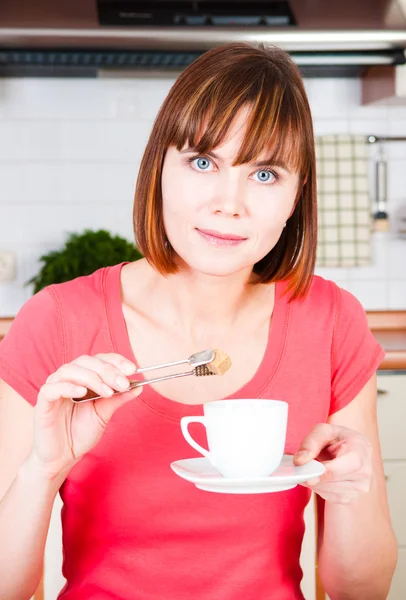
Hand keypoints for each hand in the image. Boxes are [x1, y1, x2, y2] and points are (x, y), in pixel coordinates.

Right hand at [31, 353, 140, 478]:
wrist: (63, 457)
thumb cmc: (81, 433)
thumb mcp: (104, 414)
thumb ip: (118, 399)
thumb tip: (139, 386)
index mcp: (83, 378)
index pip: (99, 360)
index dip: (116, 361)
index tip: (133, 369)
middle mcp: (68, 379)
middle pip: (86, 362)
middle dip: (107, 370)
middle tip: (122, 383)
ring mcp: (54, 388)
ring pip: (70, 370)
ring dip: (92, 378)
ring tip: (107, 392)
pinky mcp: (43, 402)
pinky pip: (52, 388)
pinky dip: (68, 387)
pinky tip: (83, 393)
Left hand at [293, 423, 372, 503]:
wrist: (347, 448)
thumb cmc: (337, 438)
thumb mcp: (322, 431)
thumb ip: (310, 443)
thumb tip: (300, 461)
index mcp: (362, 449)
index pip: (350, 465)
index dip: (328, 471)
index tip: (308, 473)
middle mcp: (365, 471)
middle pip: (336, 480)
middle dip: (314, 476)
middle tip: (300, 470)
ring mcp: (360, 487)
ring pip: (330, 491)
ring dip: (314, 483)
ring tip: (310, 469)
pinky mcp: (351, 497)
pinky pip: (330, 497)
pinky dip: (319, 489)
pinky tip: (318, 477)